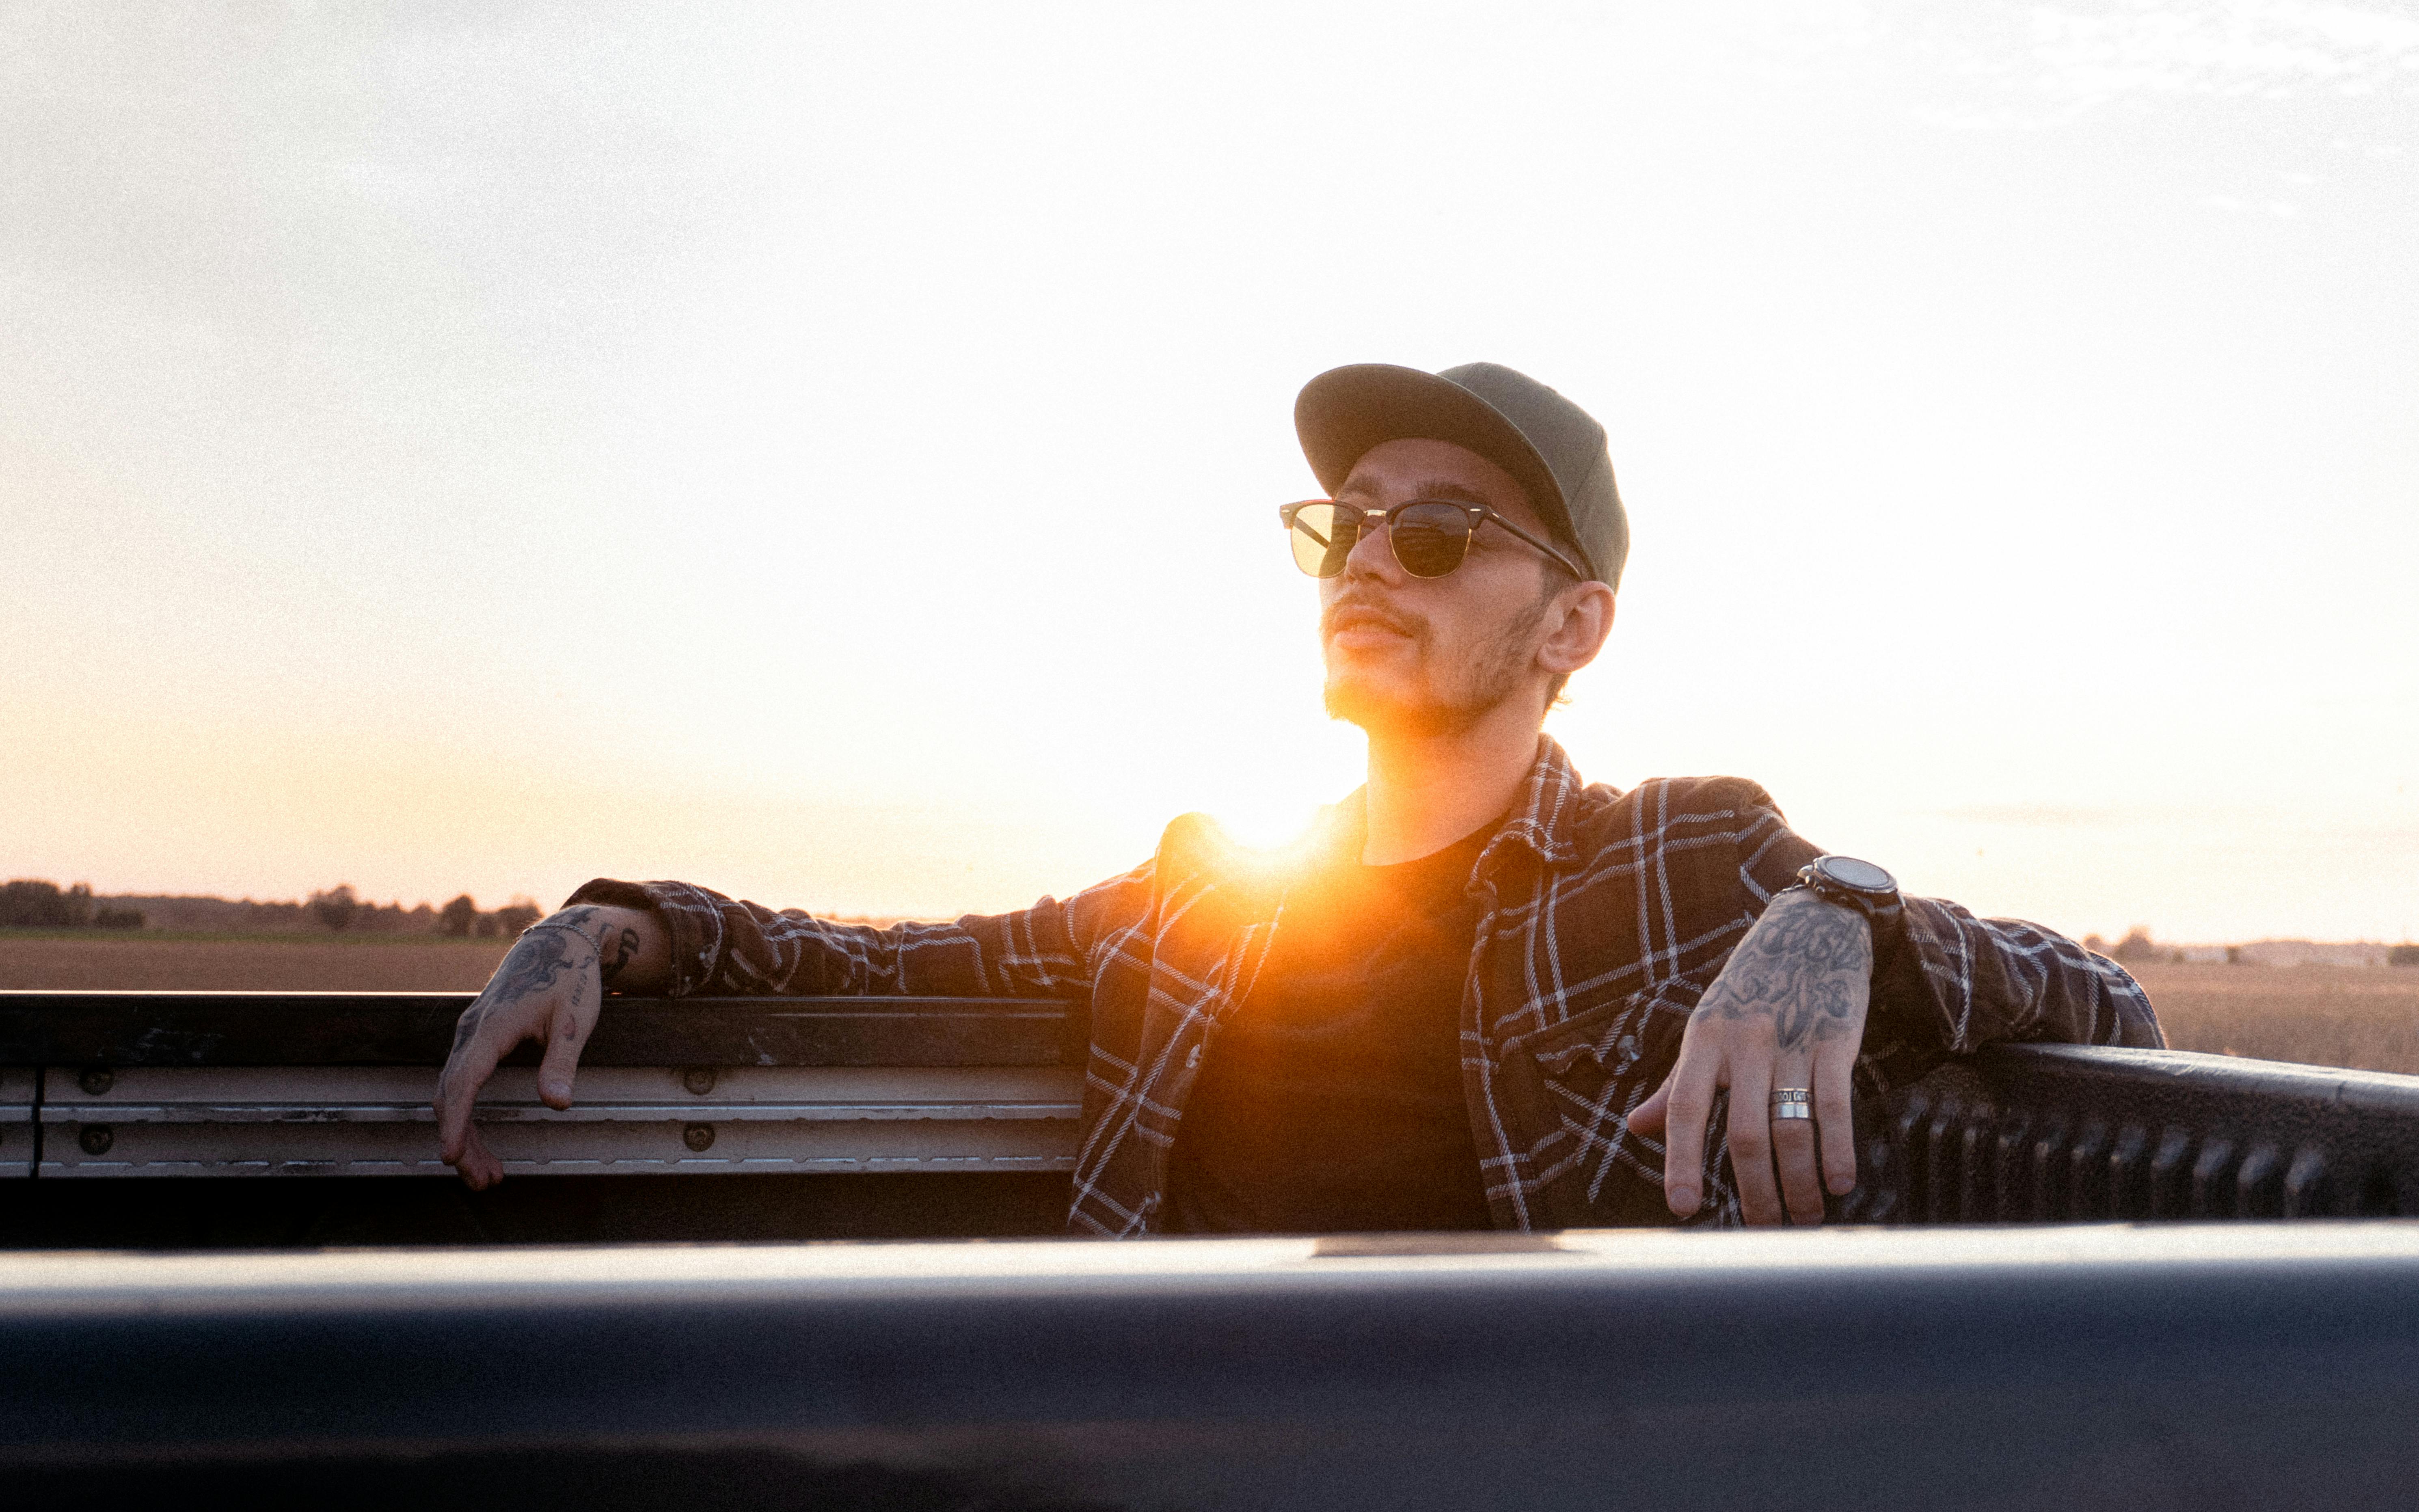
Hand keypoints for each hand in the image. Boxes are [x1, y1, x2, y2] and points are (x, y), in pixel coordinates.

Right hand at [435, 907, 612, 1188]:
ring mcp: (470, 1035)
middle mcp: (472, 1031)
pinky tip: (480, 1143)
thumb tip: (557, 1104)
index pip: (463, 1081)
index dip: (455, 1121)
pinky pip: (462, 1083)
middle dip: (460, 1140)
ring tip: (486, 1175)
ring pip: (453, 1093)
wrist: (559, 944)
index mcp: (492, 1027)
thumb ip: (561, 1062)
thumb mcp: (574, 1020)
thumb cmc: (569, 978)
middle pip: (451, 1094)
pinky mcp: (477, 1041)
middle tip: (481, 1181)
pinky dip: (467, 1115)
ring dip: (464, 1134)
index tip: (450, 1155)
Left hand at [1626, 890, 1871, 1224]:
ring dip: (1800, 1183)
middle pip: (1745, 1133)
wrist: (1811, 928)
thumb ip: (1674, 1083)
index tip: (1683, 1208)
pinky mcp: (1835, 1040)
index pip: (1684, 1108)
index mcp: (1703, 1040)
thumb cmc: (1750, 988)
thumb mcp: (1704, 1028)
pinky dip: (1838, 1150)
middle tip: (1762, 1228)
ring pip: (1791, 1128)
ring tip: (1804, 1217)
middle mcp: (1743, 1043)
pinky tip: (1841, 1183)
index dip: (1681, 1159)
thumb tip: (1634, 1128)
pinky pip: (1835, 1104)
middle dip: (1754, 1191)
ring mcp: (1791, 1042)